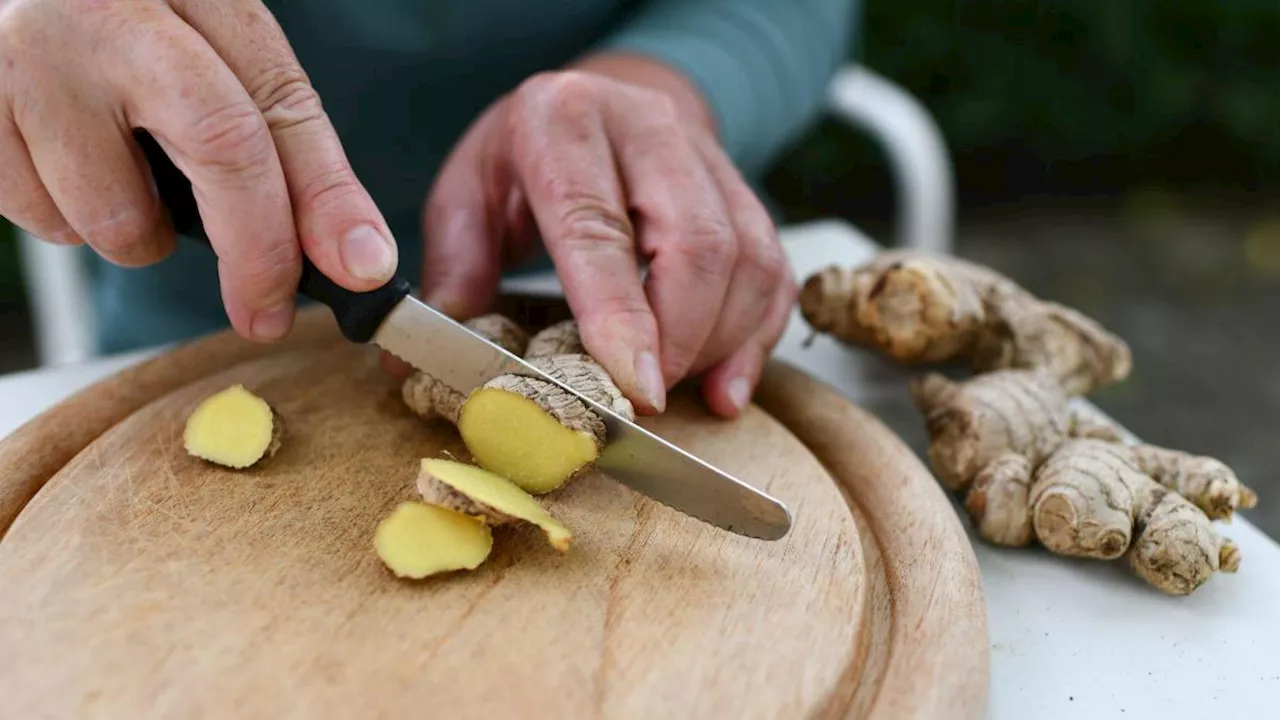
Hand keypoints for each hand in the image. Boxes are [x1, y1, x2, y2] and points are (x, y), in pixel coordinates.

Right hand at [0, 0, 397, 341]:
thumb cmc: (124, 27)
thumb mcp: (213, 56)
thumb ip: (286, 146)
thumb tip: (357, 257)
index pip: (275, 109)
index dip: (326, 202)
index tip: (359, 271)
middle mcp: (108, 14)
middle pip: (219, 149)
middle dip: (257, 253)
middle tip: (264, 310)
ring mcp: (27, 60)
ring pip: (115, 217)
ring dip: (139, 232)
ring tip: (124, 173)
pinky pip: (39, 220)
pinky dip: (66, 217)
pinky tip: (65, 162)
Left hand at [417, 55, 796, 417]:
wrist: (601, 99)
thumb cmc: (526, 156)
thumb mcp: (468, 195)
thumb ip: (454, 272)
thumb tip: (412, 366)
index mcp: (563, 122)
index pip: (599, 226)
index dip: (622, 314)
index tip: (632, 386)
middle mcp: (648, 129)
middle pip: (699, 243)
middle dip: (681, 339)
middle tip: (645, 399)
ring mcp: (708, 157)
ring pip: (748, 259)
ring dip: (720, 343)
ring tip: (676, 392)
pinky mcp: (745, 192)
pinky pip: (774, 270)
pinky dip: (755, 338)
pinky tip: (724, 384)